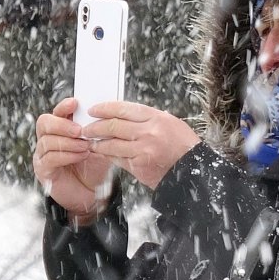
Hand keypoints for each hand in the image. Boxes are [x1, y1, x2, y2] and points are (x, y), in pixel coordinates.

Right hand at [33, 98, 113, 224]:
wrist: (92, 194)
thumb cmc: (94, 167)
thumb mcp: (101, 145)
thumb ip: (99, 131)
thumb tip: (108, 113)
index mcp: (61, 129)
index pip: (56, 112)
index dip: (64, 106)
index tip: (75, 103)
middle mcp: (48, 139)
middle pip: (44, 123)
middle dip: (62, 124)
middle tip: (79, 131)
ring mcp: (43, 154)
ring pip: (47, 141)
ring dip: (68, 142)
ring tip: (86, 147)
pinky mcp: (43, 170)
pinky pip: (50, 158)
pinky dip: (67, 155)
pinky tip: (81, 156)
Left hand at [82, 101, 201, 189]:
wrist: (192, 171)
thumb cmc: (183, 147)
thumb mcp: (170, 124)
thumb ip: (148, 119)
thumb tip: (124, 115)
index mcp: (157, 118)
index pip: (124, 109)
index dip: (106, 108)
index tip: (94, 109)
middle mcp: (149, 132)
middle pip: (114, 125)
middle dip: (96, 126)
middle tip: (86, 127)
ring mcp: (143, 149)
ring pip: (112, 142)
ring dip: (97, 142)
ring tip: (89, 140)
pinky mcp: (139, 165)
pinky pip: (117, 158)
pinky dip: (107, 154)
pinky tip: (101, 152)